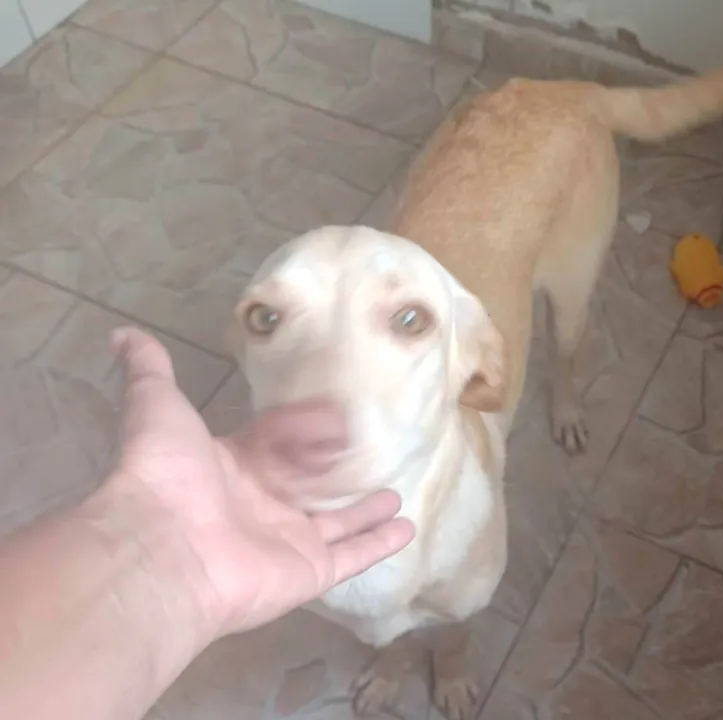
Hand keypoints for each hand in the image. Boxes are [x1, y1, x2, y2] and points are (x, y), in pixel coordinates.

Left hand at [99, 327, 413, 639]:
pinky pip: (352, 556)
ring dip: (364, 511)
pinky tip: (406, 529)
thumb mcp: (157, 407)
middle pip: (308, 487)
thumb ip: (150, 371)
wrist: (164, 545)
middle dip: (336, 474)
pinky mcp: (309, 571)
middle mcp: (260, 507)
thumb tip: (123, 335)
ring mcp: (286, 542)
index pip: (275, 445)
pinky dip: (378, 545)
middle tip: (368, 457)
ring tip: (395, 495)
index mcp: (231, 470)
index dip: (300, 429)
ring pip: (335, 524)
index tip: (333, 417)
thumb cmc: (167, 472)